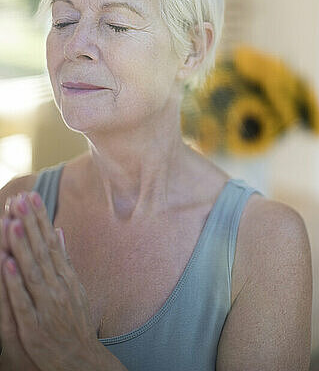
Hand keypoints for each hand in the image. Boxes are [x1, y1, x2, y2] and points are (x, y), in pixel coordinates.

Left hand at [0, 191, 100, 370]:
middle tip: (20, 198)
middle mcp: (58, 286)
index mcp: (66, 275)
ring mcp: (47, 306)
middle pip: (42, 250)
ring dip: (21, 245)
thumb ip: (64, 259)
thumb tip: (59, 230)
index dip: (40, 218)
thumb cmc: (74, 322)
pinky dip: (14, 282)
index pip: (51, 240)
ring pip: (31, 271)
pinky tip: (7, 263)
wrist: (80, 361)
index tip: (32, 196)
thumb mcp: (73, 287)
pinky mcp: (33, 326)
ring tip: (12, 222)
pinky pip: (22, 301)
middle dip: (30, 223)